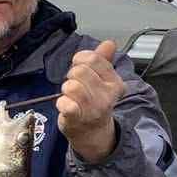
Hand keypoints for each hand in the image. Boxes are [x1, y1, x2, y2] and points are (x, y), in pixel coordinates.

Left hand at [57, 39, 124, 162]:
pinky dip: (61, 102)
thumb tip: (110, 43)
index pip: (94, 58)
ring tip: (70, 96)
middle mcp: (107, 95)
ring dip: (66, 89)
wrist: (93, 132)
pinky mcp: (77, 118)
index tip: (79, 67)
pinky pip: (65, 103)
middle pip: (80, 71)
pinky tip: (66, 105)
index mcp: (114, 82)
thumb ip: (104, 60)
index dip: (80, 59)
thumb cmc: (94, 102)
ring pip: (71, 86)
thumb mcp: (103, 81)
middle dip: (72, 75)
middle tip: (74, 85)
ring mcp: (93, 108)